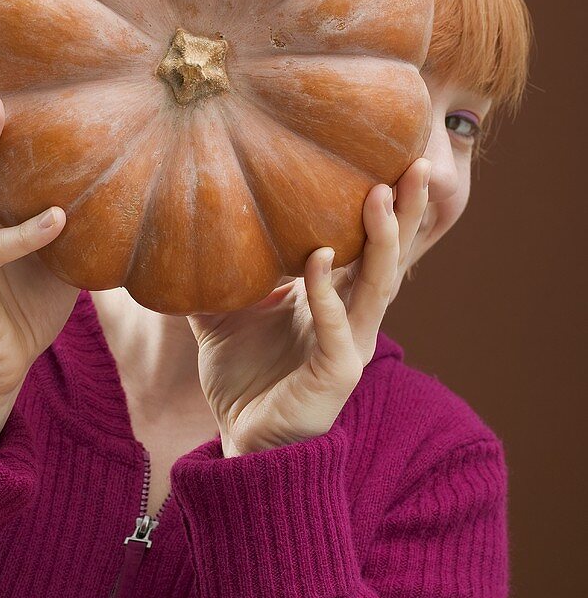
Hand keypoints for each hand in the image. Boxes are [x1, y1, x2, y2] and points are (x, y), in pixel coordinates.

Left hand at [185, 157, 431, 454]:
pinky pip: (337, 327)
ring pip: (378, 285)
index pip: (367, 245)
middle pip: (390, 256)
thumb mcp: (222, 315)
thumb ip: (217, 275)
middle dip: (407, 211)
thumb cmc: (243, 379)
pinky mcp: (337, 373)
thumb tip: (181, 230)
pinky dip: (328, 293)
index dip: (386, 207)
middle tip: (416, 163)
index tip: (390, 157)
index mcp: (334, 299)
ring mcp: (351, 345)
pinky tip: (317, 259)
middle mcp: (352, 317)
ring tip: (381, 193)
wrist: (242, 440)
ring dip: (382, 239)